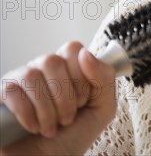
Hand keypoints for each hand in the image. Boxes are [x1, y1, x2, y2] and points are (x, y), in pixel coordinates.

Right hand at [0, 41, 116, 154]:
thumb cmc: (73, 137)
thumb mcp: (102, 109)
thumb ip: (104, 78)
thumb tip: (85, 53)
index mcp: (67, 69)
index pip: (72, 49)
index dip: (81, 75)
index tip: (83, 101)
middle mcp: (42, 70)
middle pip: (52, 60)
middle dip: (64, 96)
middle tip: (67, 119)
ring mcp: (19, 82)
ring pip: (32, 75)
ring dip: (47, 108)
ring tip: (50, 128)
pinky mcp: (1, 95)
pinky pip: (11, 90)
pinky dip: (27, 114)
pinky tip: (33, 128)